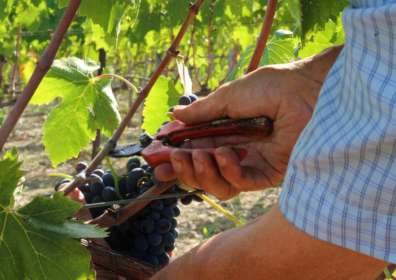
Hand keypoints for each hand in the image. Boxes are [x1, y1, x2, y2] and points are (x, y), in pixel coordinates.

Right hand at [155, 47, 340, 199]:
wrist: (307, 89)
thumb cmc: (271, 87)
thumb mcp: (230, 96)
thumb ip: (203, 111)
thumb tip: (175, 114)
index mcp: (225, 130)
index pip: (194, 149)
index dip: (174, 156)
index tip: (154, 157)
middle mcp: (235, 149)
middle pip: (202, 172)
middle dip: (182, 169)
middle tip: (170, 160)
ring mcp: (251, 163)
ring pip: (218, 184)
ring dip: (202, 173)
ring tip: (197, 155)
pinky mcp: (268, 173)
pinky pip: (241, 182)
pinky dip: (228, 171)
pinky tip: (226, 154)